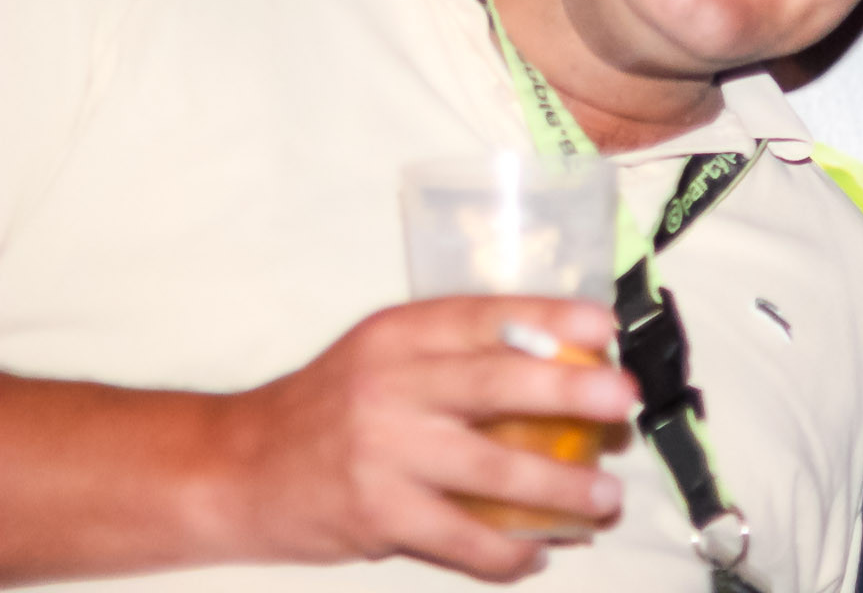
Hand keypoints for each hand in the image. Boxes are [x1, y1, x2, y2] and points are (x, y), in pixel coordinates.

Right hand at [209, 297, 637, 581]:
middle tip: (623, 403)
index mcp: (399, 335)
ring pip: (490, 469)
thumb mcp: (383, 353)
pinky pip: (460, 539)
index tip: (606, 325)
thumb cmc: (329, 406)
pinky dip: (506, 554)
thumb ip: (455, 353)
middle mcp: (391, 386)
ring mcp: (383, 453)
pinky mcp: (376, 515)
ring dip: (558, 487)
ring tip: (604, 496)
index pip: (486, 315)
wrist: (232, 468)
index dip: (552, 317)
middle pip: (497, 383)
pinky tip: (536, 554)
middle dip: (571, 390)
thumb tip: (563, 360)